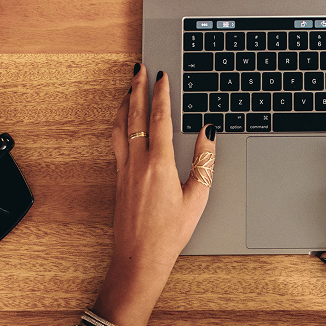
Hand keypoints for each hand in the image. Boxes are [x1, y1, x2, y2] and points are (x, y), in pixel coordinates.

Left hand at [94, 65, 215, 325]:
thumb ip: (204, 160)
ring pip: (120, 126)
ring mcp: (124, 169)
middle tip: (139, 68)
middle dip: (137, 88)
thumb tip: (208, 132)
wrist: (139, 257)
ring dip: (125, 102)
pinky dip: (119, 122)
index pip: (159, 119)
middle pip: (134, 115)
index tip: (162, 76)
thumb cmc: (170, 233)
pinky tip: (122, 121)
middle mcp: (138, 162)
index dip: (160, 94)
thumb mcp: (198, 196)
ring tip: (129, 87)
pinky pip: (116, 140)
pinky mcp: (118, 178)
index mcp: (160, 164)